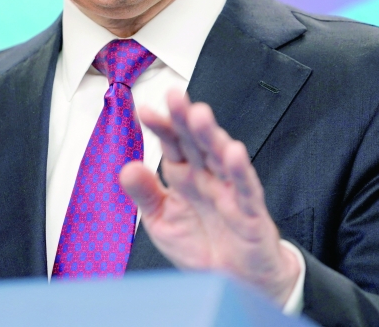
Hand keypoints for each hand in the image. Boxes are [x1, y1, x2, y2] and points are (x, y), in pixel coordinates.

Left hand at [119, 90, 301, 305]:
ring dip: (211, 136)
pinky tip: (233, 152)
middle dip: (185, 119)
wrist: (237, 283)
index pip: (172, 145)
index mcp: (184, 177)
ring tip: (199, 115)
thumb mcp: (163, 223)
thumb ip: (146, 196)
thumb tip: (127, 168)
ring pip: (220, 157)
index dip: (161, 127)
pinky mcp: (251, 212)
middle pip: (196, 142)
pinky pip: (246, 189)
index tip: (145, 110)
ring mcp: (230, 192)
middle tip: (175, 96)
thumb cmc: (202, 248)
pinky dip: (240, 171)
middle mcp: (207, 178)